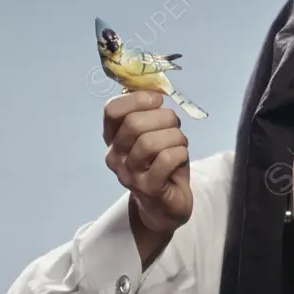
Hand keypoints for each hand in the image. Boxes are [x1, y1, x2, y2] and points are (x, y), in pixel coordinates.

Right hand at [103, 91, 191, 237]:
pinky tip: (181, 157)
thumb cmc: (162, 165)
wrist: (167, 206)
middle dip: (164, 118)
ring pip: (150, 142)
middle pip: (134, 124)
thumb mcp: (154, 135)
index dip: (137, 99)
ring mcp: (129, 174)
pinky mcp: (147, 189)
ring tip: (180, 143)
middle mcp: (115, 156)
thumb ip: (150, 113)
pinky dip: (179, 153)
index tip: (157, 100)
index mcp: (113, 138)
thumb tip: (156, 87)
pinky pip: (165, 160)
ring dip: (174, 137)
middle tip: (175, 126)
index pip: (112, 110)